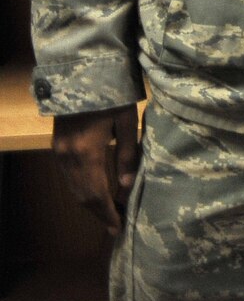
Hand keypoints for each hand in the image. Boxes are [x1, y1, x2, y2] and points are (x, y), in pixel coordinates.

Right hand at [52, 104, 140, 235]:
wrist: (82, 72)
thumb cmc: (112, 94)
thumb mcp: (127, 121)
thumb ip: (128, 154)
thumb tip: (128, 186)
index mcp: (87, 152)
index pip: (96, 194)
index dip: (107, 213)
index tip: (118, 228)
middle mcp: (68, 156)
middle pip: (82, 195)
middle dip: (99, 213)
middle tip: (116, 226)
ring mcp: (59, 152)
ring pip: (73, 188)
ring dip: (90, 203)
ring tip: (109, 213)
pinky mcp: (57, 146)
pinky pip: (68, 177)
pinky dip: (81, 190)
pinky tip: (96, 193)